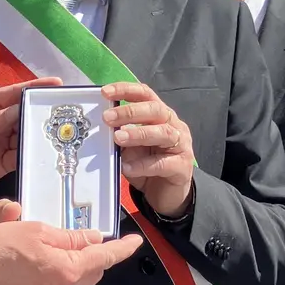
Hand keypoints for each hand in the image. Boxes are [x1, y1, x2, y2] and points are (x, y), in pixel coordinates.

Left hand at [0, 78, 61, 199]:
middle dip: (41, 114)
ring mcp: (0, 142)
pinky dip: (31, 156)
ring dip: (39, 136)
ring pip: (25, 136)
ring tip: (59, 135)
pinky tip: (43, 154)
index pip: (13, 94)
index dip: (34, 89)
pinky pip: (20, 157)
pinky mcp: (1, 163)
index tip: (55, 85)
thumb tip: (19, 110)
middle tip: (64, 114)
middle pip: (24, 115)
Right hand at [0, 207, 143, 284]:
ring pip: (82, 283)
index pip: (105, 258)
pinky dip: (71, 276)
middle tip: (94, 237)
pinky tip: (60, 264)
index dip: (123, 249)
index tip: (135, 242)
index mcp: (68, 270)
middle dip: (100, 255)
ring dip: (86, 267)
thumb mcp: (37, 230)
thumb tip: (93, 239)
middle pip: (95, 272)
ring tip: (78, 250)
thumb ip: (70, 236)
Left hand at [101, 82, 195, 217]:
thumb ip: (122, 136)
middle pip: (156, 110)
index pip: (146, 95)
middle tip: (108, 117)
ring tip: (118, 138)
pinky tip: (127, 167)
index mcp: (161, 116)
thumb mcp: (131, 148)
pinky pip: (162, 164)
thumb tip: (102, 128)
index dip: (126, 90)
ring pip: (163, 133)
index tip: (105, 92)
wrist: (167, 194)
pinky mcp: (182, 167)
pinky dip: (142, 165)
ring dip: (138, 134)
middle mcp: (174, 126)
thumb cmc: (148, 166)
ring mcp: (181, 145)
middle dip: (130, 112)